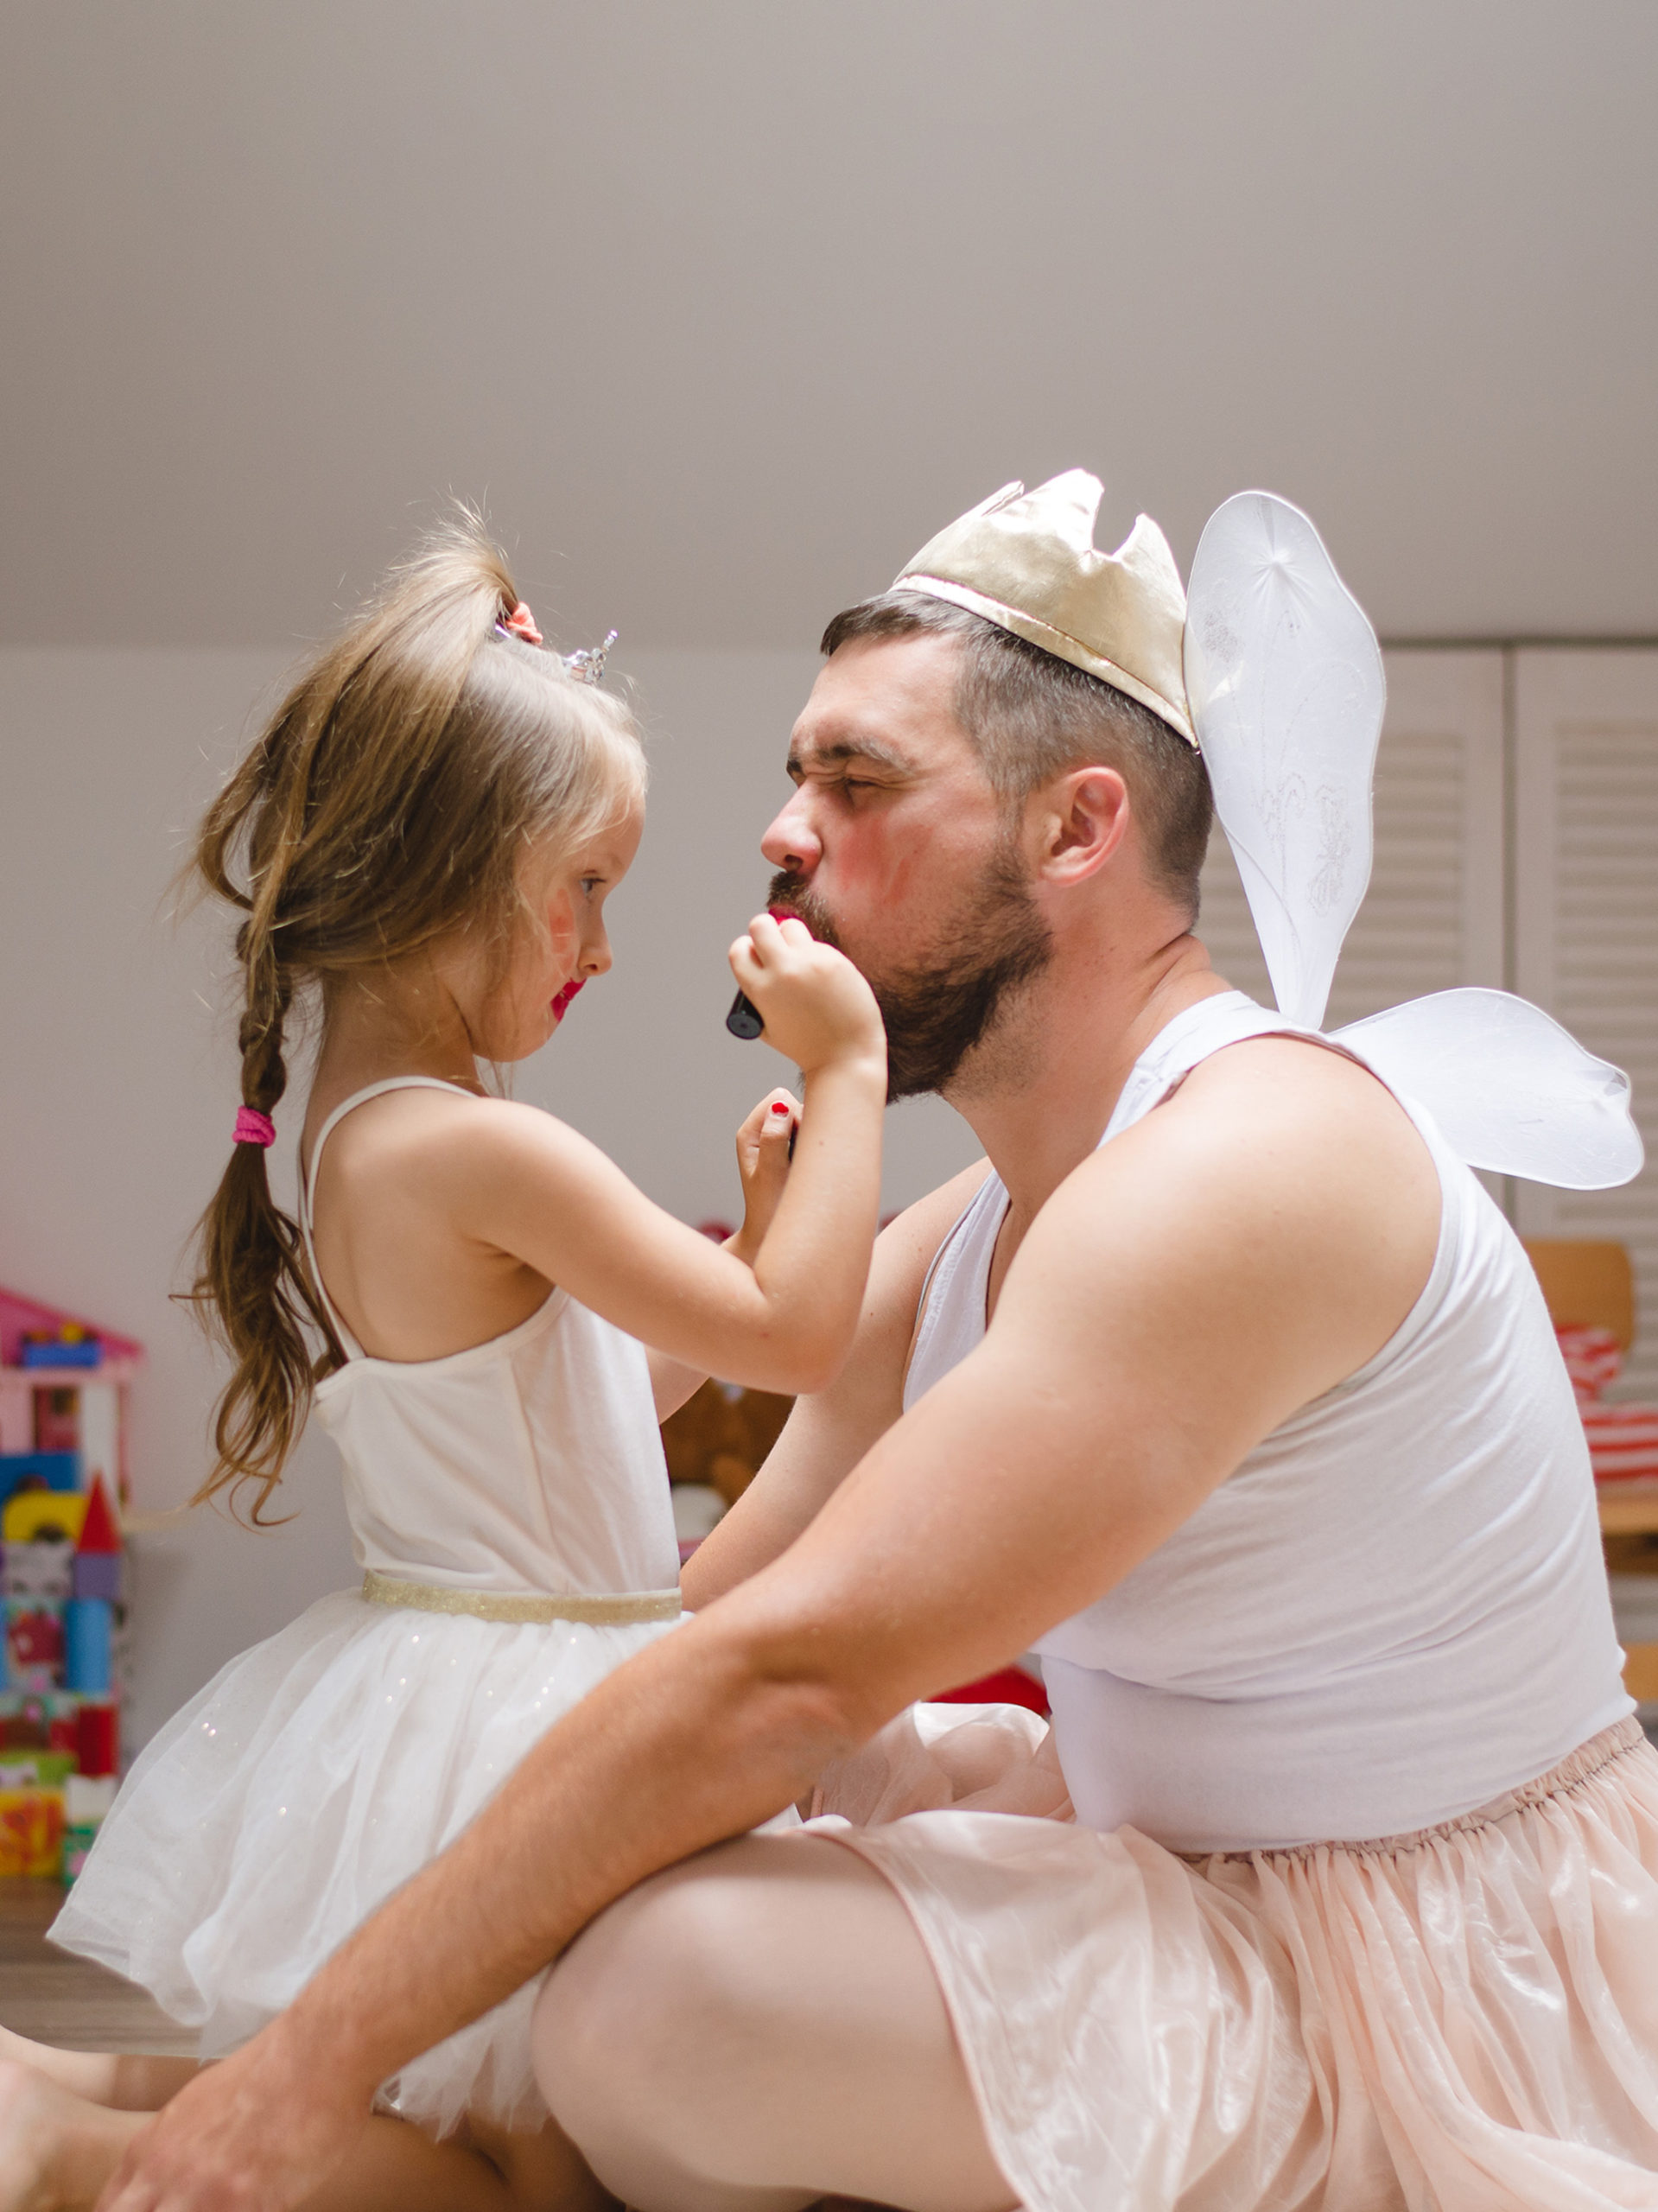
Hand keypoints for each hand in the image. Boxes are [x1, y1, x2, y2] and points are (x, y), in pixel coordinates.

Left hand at [96, 2028, 368, 2211]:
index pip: (107, 2211)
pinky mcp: (243, 2205)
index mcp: (149, 2149)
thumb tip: (167, 2183)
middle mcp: (165, 2175)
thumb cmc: (267, 2072)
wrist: (317, 2051)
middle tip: (190, 2207)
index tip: (152, 2210)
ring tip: (228, 2202)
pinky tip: (259, 2204)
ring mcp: (202, 2195)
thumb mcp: (197, 2104)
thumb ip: (172, 2150)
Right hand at [726, 915, 883, 1076]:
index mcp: (761, 989)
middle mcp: (783, 971)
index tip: (756, 954)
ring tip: (801, 961)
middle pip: (760, 924)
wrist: (846, 1056)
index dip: (746, 949)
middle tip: (774, 944)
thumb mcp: (768, 1026)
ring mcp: (811, 963)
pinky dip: (818, 957)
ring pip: (791, 927)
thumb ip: (758, 997)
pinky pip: (818, 946)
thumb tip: (758, 968)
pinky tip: (826, 980)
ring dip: (791, 937)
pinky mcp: (835, 961)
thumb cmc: (808, 1046)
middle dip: (763, 930)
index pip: (739, 949)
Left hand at [729, 1086, 799, 1260]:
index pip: (780, 1099)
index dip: (796, 1116)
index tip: (799, 1145)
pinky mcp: (788, 1149)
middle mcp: (760, 1132)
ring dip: (812, 1137)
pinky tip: (810, 1166)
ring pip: (805, 1117)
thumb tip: (781, 1107)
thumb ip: (774, 1139)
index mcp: (749, 1133)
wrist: (772, 1234)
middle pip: (793, 1104)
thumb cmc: (771, 1208)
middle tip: (802, 1158)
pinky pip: (809, 1132)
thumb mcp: (772, 1174)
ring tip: (805, 1165)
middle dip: (806, 1125)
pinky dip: (814, 1145)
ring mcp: (775, 1140)